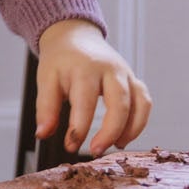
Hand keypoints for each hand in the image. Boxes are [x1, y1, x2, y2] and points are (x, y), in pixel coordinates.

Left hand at [35, 18, 151, 157]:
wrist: (75, 37)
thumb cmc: (60, 61)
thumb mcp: (46, 80)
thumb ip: (46, 108)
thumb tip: (43, 134)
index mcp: (86, 69)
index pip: (86, 102)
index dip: (80, 128)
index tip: (70, 146)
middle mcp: (111, 70)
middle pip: (120, 103)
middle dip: (110, 131)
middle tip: (95, 151)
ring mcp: (126, 74)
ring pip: (140, 103)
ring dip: (131, 129)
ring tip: (115, 146)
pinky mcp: (133, 80)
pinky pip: (145, 102)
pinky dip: (140, 122)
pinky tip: (124, 137)